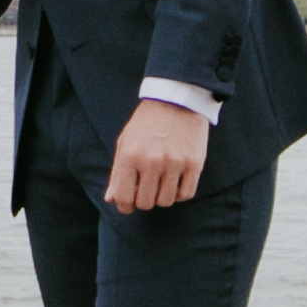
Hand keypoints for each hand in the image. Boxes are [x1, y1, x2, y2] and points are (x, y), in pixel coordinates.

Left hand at [106, 98, 208, 213]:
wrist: (176, 100)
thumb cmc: (146, 124)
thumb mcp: (125, 143)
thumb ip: (117, 173)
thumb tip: (112, 199)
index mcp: (130, 155)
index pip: (124, 197)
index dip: (124, 206)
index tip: (128, 205)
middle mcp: (152, 161)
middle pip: (145, 203)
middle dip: (143, 202)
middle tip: (145, 192)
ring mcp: (174, 162)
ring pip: (166, 201)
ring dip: (161, 197)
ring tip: (160, 185)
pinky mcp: (194, 163)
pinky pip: (186, 194)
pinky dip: (179, 194)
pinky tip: (175, 183)